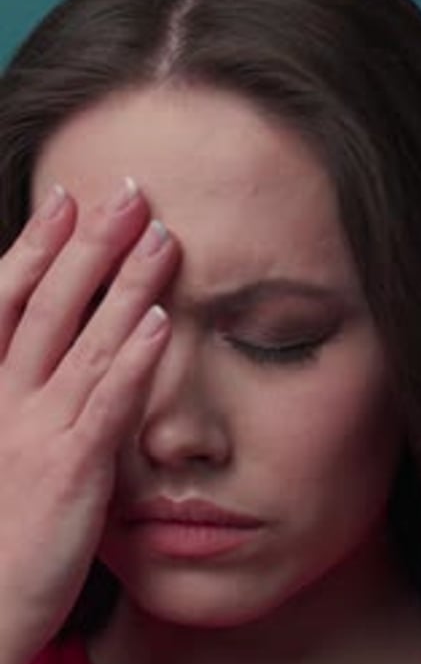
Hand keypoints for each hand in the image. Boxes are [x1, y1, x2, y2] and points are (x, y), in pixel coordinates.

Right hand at [0, 179, 179, 663]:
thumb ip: (24, 409)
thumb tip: (59, 365)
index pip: (5, 301)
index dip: (35, 246)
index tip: (65, 201)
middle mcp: (3, 400)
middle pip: (48, 303)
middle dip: (89, 243)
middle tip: (127, 192)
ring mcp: (35, 432)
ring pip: (84, 340)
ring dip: (126, 285)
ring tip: (161, 238)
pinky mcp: (69, 470)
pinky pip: (105, 404)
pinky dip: (133, 359)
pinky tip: (161, 322)